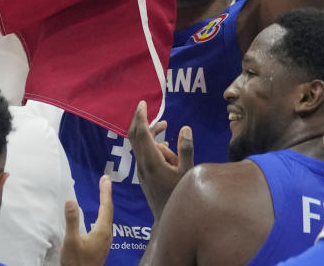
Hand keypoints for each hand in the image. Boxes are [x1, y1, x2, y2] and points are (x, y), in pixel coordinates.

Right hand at [61, 175, 111, 265]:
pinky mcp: (101, 245)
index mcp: (102, 231)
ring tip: (103, 193)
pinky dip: (103, 213)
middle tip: (105, 180)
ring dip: (105, 203)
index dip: (105, 191)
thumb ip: (72, 221)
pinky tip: (99, 215)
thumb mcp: (71, 241)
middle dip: (106, 194)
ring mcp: (105, 241)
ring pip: (107, 218)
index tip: (106, 178)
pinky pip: (104, 223)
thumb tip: (71, 200)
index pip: (106, 206)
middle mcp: (107, 234)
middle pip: (109, 210)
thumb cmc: (76, 262)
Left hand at [127, 100, 192, 218]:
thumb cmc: (180, 196)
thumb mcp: (188, 172)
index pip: (142, 133)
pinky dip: (152, 145)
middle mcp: (142, 164)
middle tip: (144, 107)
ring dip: (151, 135)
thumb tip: (184, 128)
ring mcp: (141, 170)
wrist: (168, 219)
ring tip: (166, 127)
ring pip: (141, 145)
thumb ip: (186, 149)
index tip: (142, 103)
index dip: (141, 117)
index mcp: (152, 161)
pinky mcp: (144, 175)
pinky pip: (144, 153)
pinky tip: (165, 145)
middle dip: (139, 120)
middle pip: (135, 136)